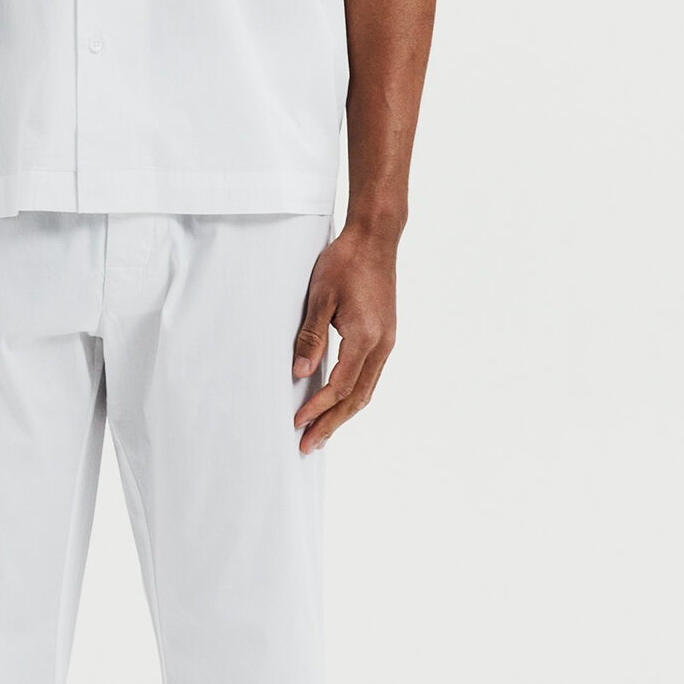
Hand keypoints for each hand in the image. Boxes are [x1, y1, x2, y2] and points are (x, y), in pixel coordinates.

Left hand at [291, 224, 397, 455]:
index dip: (318, 408)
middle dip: (332, 424)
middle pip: (357, 398)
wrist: (375, 238)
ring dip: (344, 414)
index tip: (297, 422)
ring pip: (367, 390)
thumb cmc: (345, 261)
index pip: (340, 386)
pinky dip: (354, 395)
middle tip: (308, 446)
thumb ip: (311, 337)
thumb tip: (301, 373)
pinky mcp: (385, 335)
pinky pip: (370, 376)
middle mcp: (382, 345)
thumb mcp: (320, 297)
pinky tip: (339, 402)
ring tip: (322, 432)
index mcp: (366, 338)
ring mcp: (387, 341)